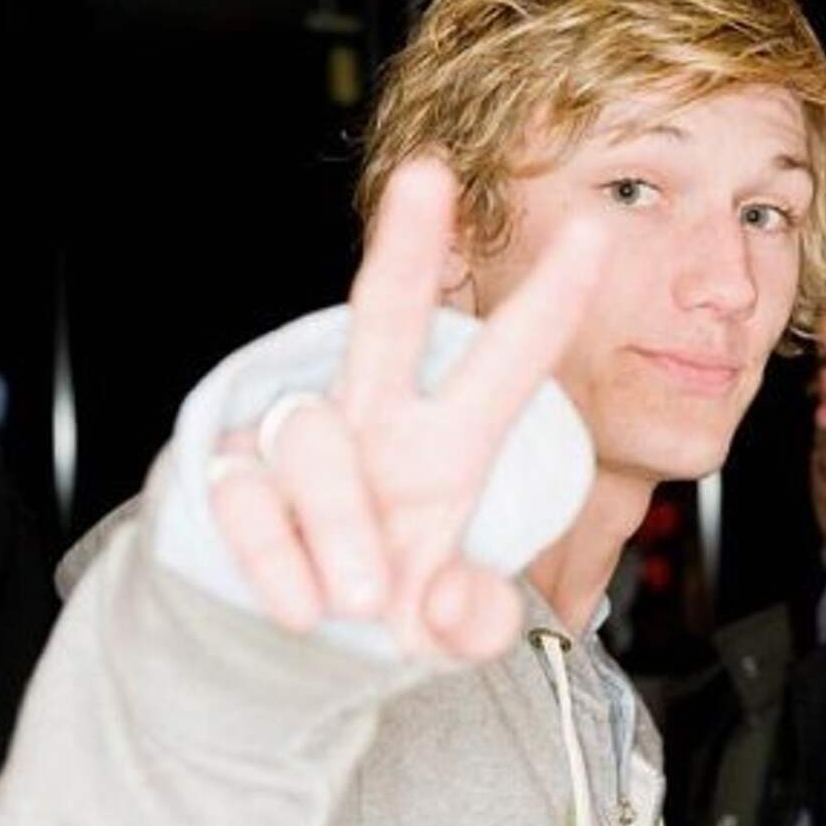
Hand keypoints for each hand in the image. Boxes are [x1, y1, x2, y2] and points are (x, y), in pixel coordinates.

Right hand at [210, 158, 607, 660]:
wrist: (295, 650)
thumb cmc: (388, 614)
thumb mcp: (447, 632)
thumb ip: (475, 623)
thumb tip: (458, 601)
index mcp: (448, 446)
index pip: (504, 363)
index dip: (547, 303)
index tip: (594, 232)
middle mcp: (374, 426)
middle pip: (384, 317)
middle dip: (405, 247)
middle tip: (427, 176)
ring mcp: (298, 449)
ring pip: (310, 436)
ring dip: (341, 522)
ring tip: (365, 601)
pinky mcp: (232, 481)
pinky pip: (247, 499)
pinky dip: (279, 562)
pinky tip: (307, 611)